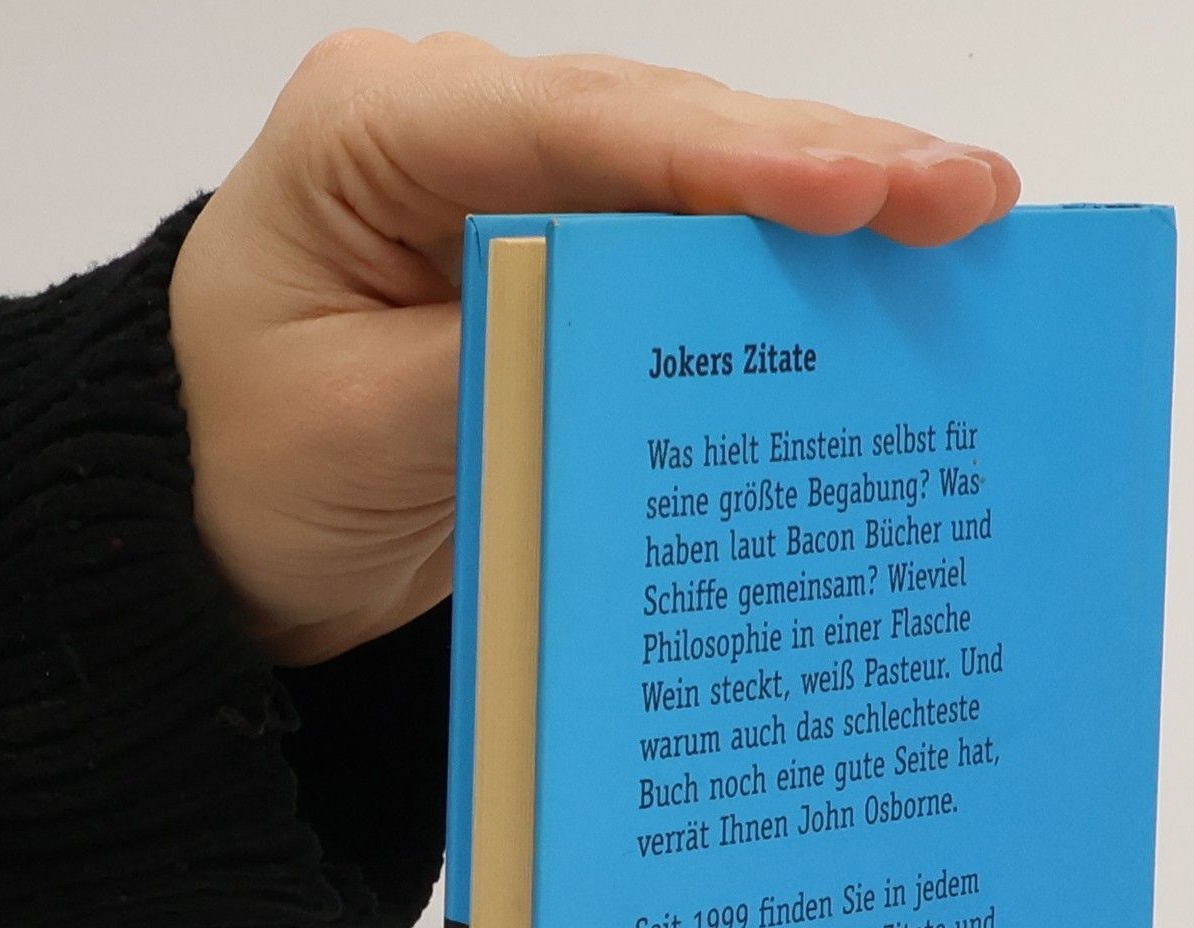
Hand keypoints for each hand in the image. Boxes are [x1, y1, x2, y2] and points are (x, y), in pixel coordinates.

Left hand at [168, 32, 1019, 664]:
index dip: (724, 159)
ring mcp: (529, 196)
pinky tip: (893, 275)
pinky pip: (695, 260)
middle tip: (970, 195)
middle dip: (827, 164)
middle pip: (666, 133)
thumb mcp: (359, 429)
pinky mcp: (575, 270)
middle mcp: (467, 134)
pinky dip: (792, 274)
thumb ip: (501, 367)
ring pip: (702, 182)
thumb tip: (648, 342)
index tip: (851, 195)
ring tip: (973, 213)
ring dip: (838, 204)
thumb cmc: (248, 467)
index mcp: (380, 132)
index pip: (574, 127)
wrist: (220, 534)